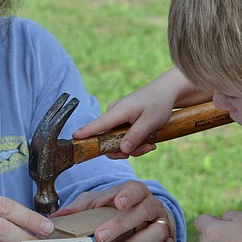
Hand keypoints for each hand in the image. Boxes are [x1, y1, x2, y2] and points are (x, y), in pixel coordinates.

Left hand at [54, 181, 175, 241]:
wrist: (143, 220)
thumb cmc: (119, 210)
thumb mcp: (98, 204)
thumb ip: (80, 208)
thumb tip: (58, 216)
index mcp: (136, 192)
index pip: (135, 189)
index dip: (127, 195)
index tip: (117, 202)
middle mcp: (152, 206)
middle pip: (142, 212)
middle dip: (121, 225)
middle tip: (100, 236)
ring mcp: (162, 223)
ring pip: (156, 232)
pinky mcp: (167, 241)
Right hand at [73, 70, 194, 157]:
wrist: (167, 91)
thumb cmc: (159, 103)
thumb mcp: (151, 122)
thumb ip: (136, 136)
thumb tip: (121, 150)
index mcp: (119, 111)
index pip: (98, 124)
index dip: (86, 133)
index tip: (74, 138)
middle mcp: (114, 114)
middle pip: (108, 140)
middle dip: (126, 150)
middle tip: (147, 148)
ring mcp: (118, 117)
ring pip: (117, 141)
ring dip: (134, 147)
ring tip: (151, 144)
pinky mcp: (123, 121)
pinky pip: (123, 137)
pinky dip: (135, 142)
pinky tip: (149, 140)